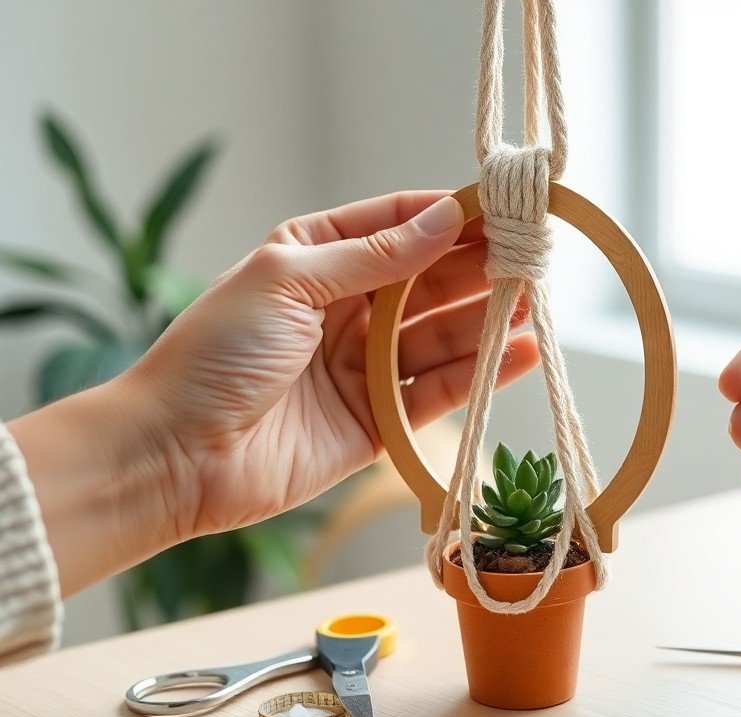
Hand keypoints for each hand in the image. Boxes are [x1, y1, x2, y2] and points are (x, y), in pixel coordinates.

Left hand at [12, 192, 537, 593]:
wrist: (177, 455)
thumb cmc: (214, 355)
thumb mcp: (289, 280)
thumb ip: (374, 255)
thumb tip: (443, 221)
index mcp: (314, 257)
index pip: (397, 225)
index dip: (449, 216)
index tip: (501, 208)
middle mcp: (345, 308)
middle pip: (429, 280)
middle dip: (479, 266)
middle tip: (531, 254)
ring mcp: (364, 366)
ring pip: (441, 335)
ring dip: (487, 317)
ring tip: (534, 299)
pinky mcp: (378, 421)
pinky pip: (438, 391)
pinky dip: (481, 374)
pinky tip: (519, 352)